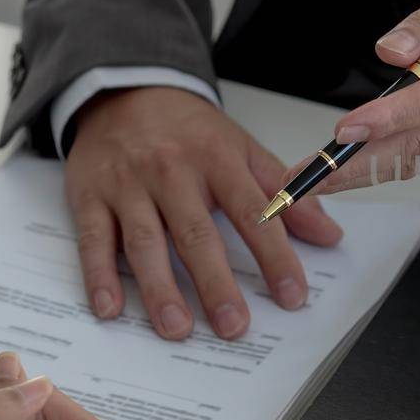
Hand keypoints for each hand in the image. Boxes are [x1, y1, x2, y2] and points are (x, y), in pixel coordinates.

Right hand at [66, 87, 342, 339]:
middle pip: (196, 233)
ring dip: (160, 288)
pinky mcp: (89, 196)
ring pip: (145, 241)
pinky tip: (110, 308)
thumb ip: (285, 194)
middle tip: (233, 327)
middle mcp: (172, 172)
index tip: (292, 295)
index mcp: (218, 160)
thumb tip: (330, 235)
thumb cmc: (190, 131)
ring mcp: (128, 185)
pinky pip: (93, 239)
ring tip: (177, 329)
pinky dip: (99, 275)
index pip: (254, 212)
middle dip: (216, 283)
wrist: (124, 91)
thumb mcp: (243, 149)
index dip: (275, 256)